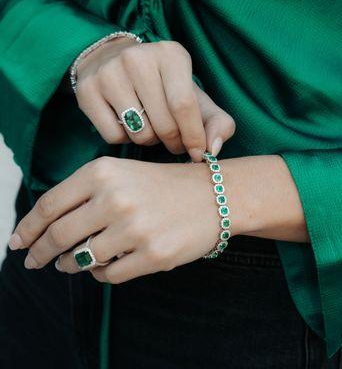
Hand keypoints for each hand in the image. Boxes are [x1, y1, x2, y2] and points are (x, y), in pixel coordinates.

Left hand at [10, 157, 230, 282]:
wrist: (215, 195)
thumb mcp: (124, 174)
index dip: (28, 228)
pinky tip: (106, 265)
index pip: (49, 205)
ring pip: (82, 259)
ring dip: (72, 265)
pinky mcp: (152, 255)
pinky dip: (101, 273)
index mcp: (103, 173)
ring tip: (71, 263)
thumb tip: (49, 229)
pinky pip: (109, 275)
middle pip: (59, 236)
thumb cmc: (166, 184)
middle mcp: (115, 199)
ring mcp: (134, 230)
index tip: (18, 242)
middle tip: (35, 262)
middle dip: (41, 253)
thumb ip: (86, 194)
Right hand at [75, 38, 234, 160]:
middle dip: (174, 142)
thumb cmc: (163, 85)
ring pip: (139, 134)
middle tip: (174, 140)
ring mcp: (108, 73)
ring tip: (150, 125)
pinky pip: (113, 137)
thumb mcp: (195, 96)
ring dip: (150, 140)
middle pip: (163, 124)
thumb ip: (216, 122)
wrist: (114, 60)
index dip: (194, 137)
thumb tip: (214, 149)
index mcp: (170, 55)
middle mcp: (137, 58)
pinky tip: (128, 124)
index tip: (198, 154)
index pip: (184, 105)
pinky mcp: (87, 91)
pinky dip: (125, 139)